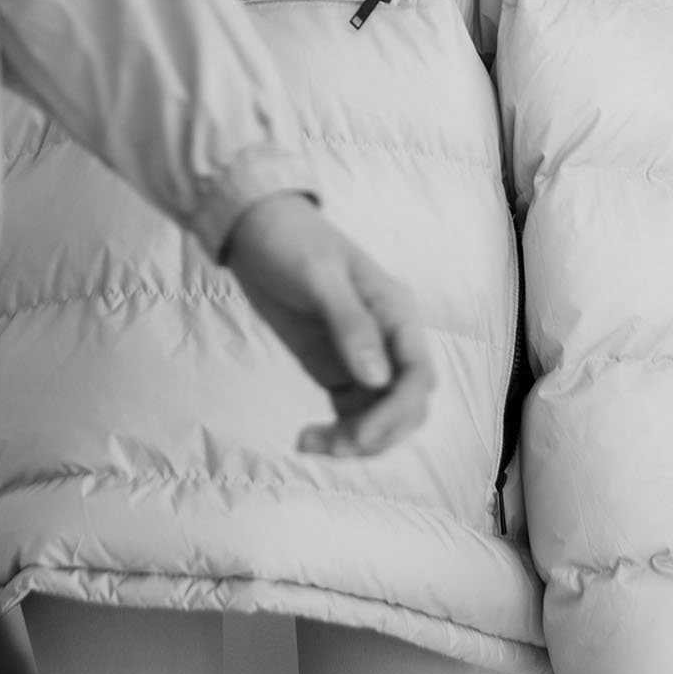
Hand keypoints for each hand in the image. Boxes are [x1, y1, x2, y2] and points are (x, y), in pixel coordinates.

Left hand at [221, 193, 432, 457]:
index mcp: (395, 311)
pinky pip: (351, 412)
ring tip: (311, 443)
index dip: (398, 412)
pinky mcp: (335, 367)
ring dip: (357, 440)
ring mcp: (362, 356)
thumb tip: (379, 379)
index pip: (417, 375)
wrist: (255, 228)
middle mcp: (387, 339)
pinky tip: (308, 438)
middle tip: (333, 446)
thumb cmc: (292, 241)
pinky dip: (337, 433)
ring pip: (380, 415)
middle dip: (379, 433)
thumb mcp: (319, 276)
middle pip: (407, 404)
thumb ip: (350, 324)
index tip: (361, 436)